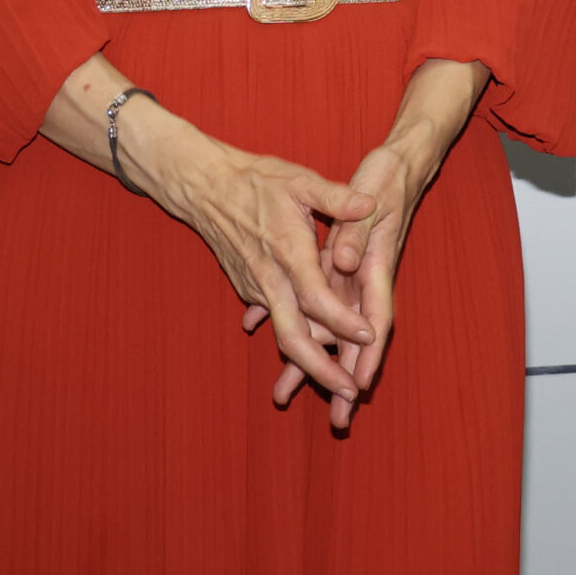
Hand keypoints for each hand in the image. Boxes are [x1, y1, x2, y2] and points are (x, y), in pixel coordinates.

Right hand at [108, 100, 378, 400]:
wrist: (205, 189)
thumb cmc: (257, 181)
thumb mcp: (301, 181)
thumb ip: (337, 197)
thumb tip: (369, 204)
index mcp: (287, 252)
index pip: (316, 297)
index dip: (342, 320)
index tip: (368, 334)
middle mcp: (270, 279)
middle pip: (293, 337)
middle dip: (320, 370)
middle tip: (349, 393)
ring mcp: (257, 288)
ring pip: (284, 336)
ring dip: (309, 364)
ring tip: (338, 385)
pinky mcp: (251, 290)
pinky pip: (277, 322)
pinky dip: (296, 342)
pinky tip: (317, 360)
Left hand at [250, 59, 486, 427]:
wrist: (399, 163)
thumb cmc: (387, 177)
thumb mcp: (373, 193)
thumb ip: (354, 227)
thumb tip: (344, 261)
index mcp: (376, 264)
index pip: (375, 316)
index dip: (366, 351)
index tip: (359, 382)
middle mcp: (365, 277)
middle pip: (356, 336)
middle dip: (347, 376)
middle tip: (340, 417)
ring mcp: (352, 275)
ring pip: (331, 327)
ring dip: (313, 360)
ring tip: (287, 396)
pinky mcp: (338, 267)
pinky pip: (316, 306)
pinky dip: (296, 325)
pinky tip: (267, 339)